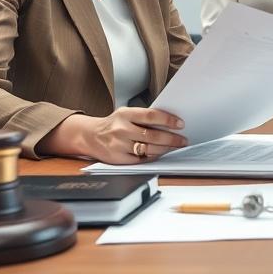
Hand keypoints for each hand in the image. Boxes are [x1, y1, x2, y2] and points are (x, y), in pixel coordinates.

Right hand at [42, 107, 187, 162]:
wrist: (90, 136)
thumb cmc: (113, 124)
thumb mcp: (125, 114)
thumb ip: (143, 117)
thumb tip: (169, 122)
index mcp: (125, 114)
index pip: (151, 116)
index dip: (168, 120)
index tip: (180, 124)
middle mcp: (121, 129)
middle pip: (152, 135)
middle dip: (171, 139)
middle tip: (183, 140)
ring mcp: (119, 145)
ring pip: (148, 149)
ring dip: (165, 149)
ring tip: (175, 147)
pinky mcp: (118, 159)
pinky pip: (141, 160)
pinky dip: (153, 157)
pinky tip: (161, 154)